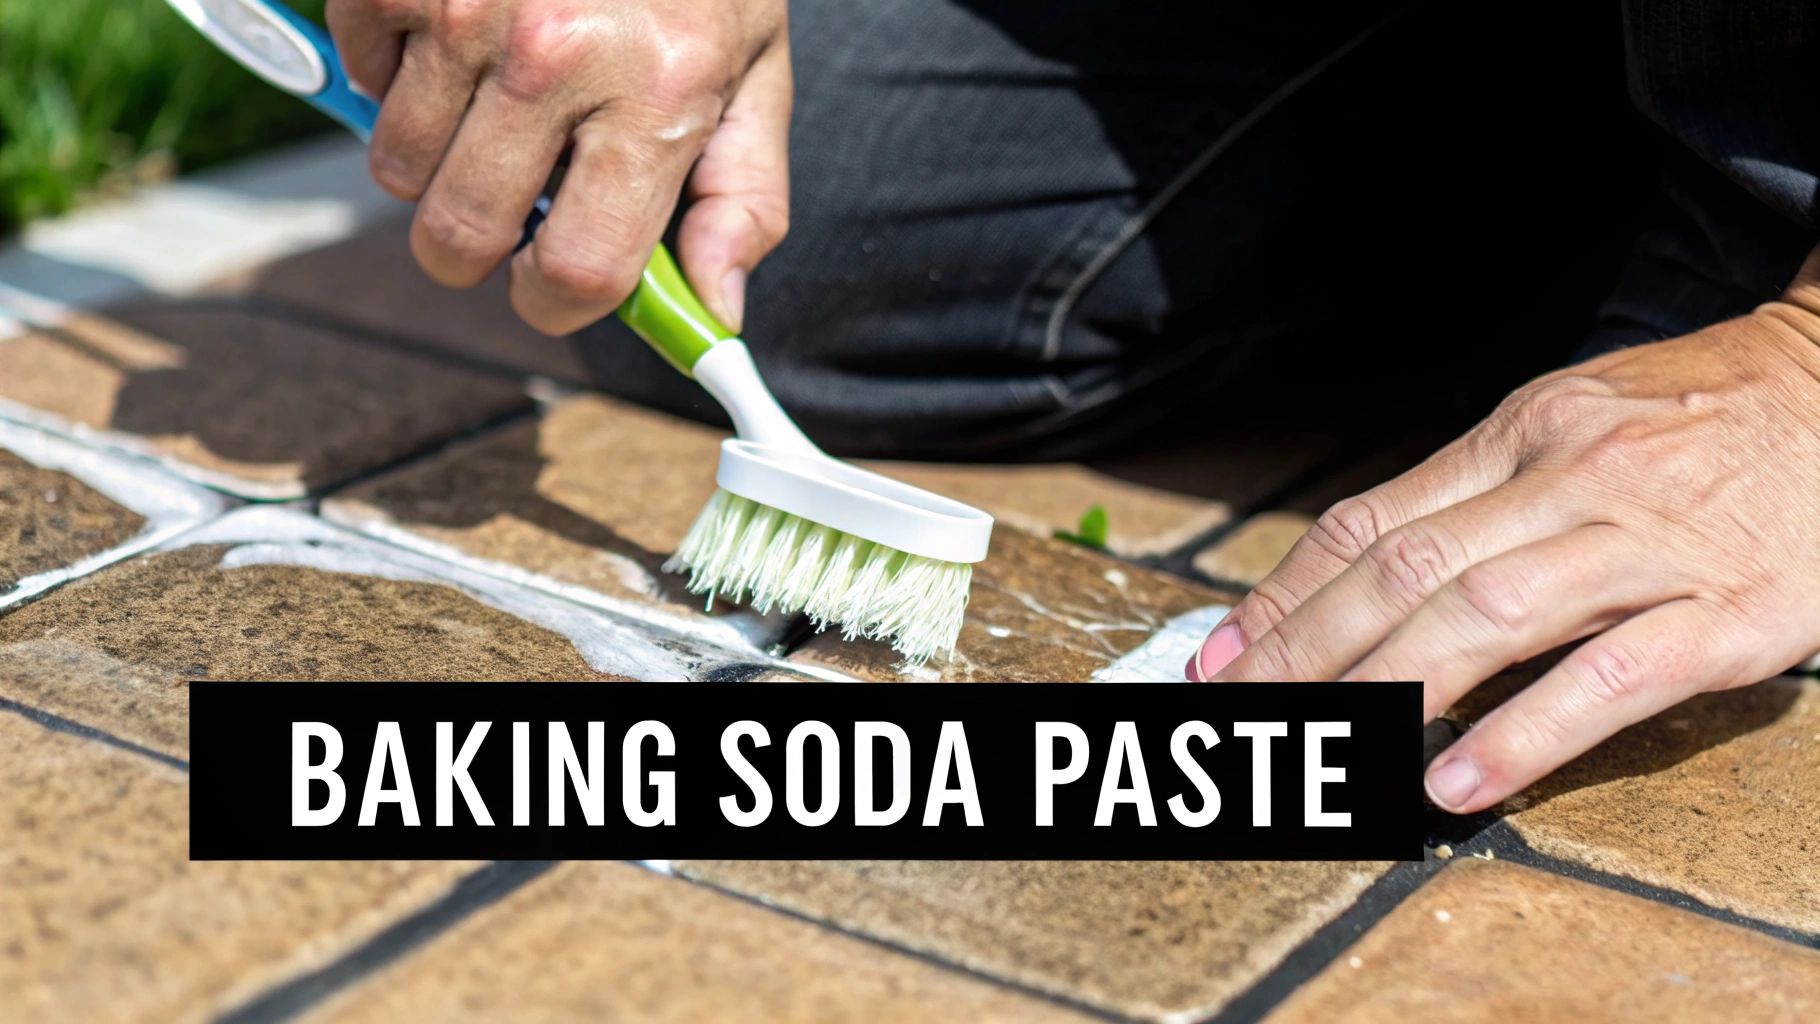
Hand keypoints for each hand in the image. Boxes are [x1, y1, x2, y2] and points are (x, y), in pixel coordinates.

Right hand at [326, 0, 790, 334]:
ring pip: (396, 167)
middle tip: (505, 207)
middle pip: (461, 235)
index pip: (576, 270)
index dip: (552, 304)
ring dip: (433, 160)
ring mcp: (467, 9)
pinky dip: (395, 72)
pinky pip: (359, 74)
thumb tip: (715, 312)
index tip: (548, 285)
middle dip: (475, 247)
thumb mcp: (753, 68)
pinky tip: (453, 36)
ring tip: (489, 105)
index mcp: (660, 96)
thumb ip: (742, 196)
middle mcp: (559, 57)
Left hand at [1187, 248, 1819, 813]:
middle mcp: (1570, 479)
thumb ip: (1472, 497)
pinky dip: (1527, 731)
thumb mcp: (1570, 424)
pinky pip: (1612, 677)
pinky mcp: (1732, 611)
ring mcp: (1651, 545)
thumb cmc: (1695, 418)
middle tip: (1243, 716)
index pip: (1371, 521)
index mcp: (1518, 434)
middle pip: (1407, 570)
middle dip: (1308, 651)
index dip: (1284, 596)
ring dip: (1391, 691)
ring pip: (1492, 615)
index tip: (1219, 658)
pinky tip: (1458, 780)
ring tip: (1327, 754)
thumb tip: (1355, 576)